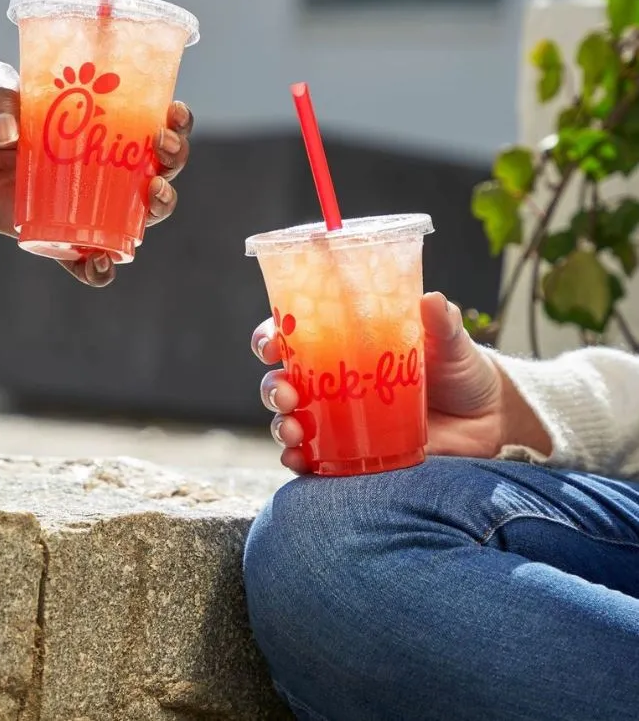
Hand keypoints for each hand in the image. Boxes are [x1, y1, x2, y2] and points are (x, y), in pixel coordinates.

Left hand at [0, 62, 193, 286]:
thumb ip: (1, 93)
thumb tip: (11, 134)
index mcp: (97, 126)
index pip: (150, 125)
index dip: (174, 123)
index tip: (173, 113)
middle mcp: (98, 167)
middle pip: (156, 173)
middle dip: (173, 165)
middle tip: (162, 152)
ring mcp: (80, 204)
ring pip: (135, 217)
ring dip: (155, 210)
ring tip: (151, 195)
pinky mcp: (53, 235)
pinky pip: (86, 260)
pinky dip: (100, 270)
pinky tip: (101, 265)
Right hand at [251, 291, 550, 473]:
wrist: (489, 421)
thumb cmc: (460, 370)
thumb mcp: (450, 340)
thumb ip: (440, 321)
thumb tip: (430, 299)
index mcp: (344, 343)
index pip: (294, 335)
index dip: (272, 336)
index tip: (270, 344)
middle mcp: (332, 380)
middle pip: (282, 380)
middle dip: (272, 387)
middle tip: (285, 393)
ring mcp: (339, 420)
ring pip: (290, 420)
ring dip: (280, 424)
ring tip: (293, 429)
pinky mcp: (351, 454)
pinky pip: (312, 458)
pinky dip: (297, 459)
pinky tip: (298, 459)